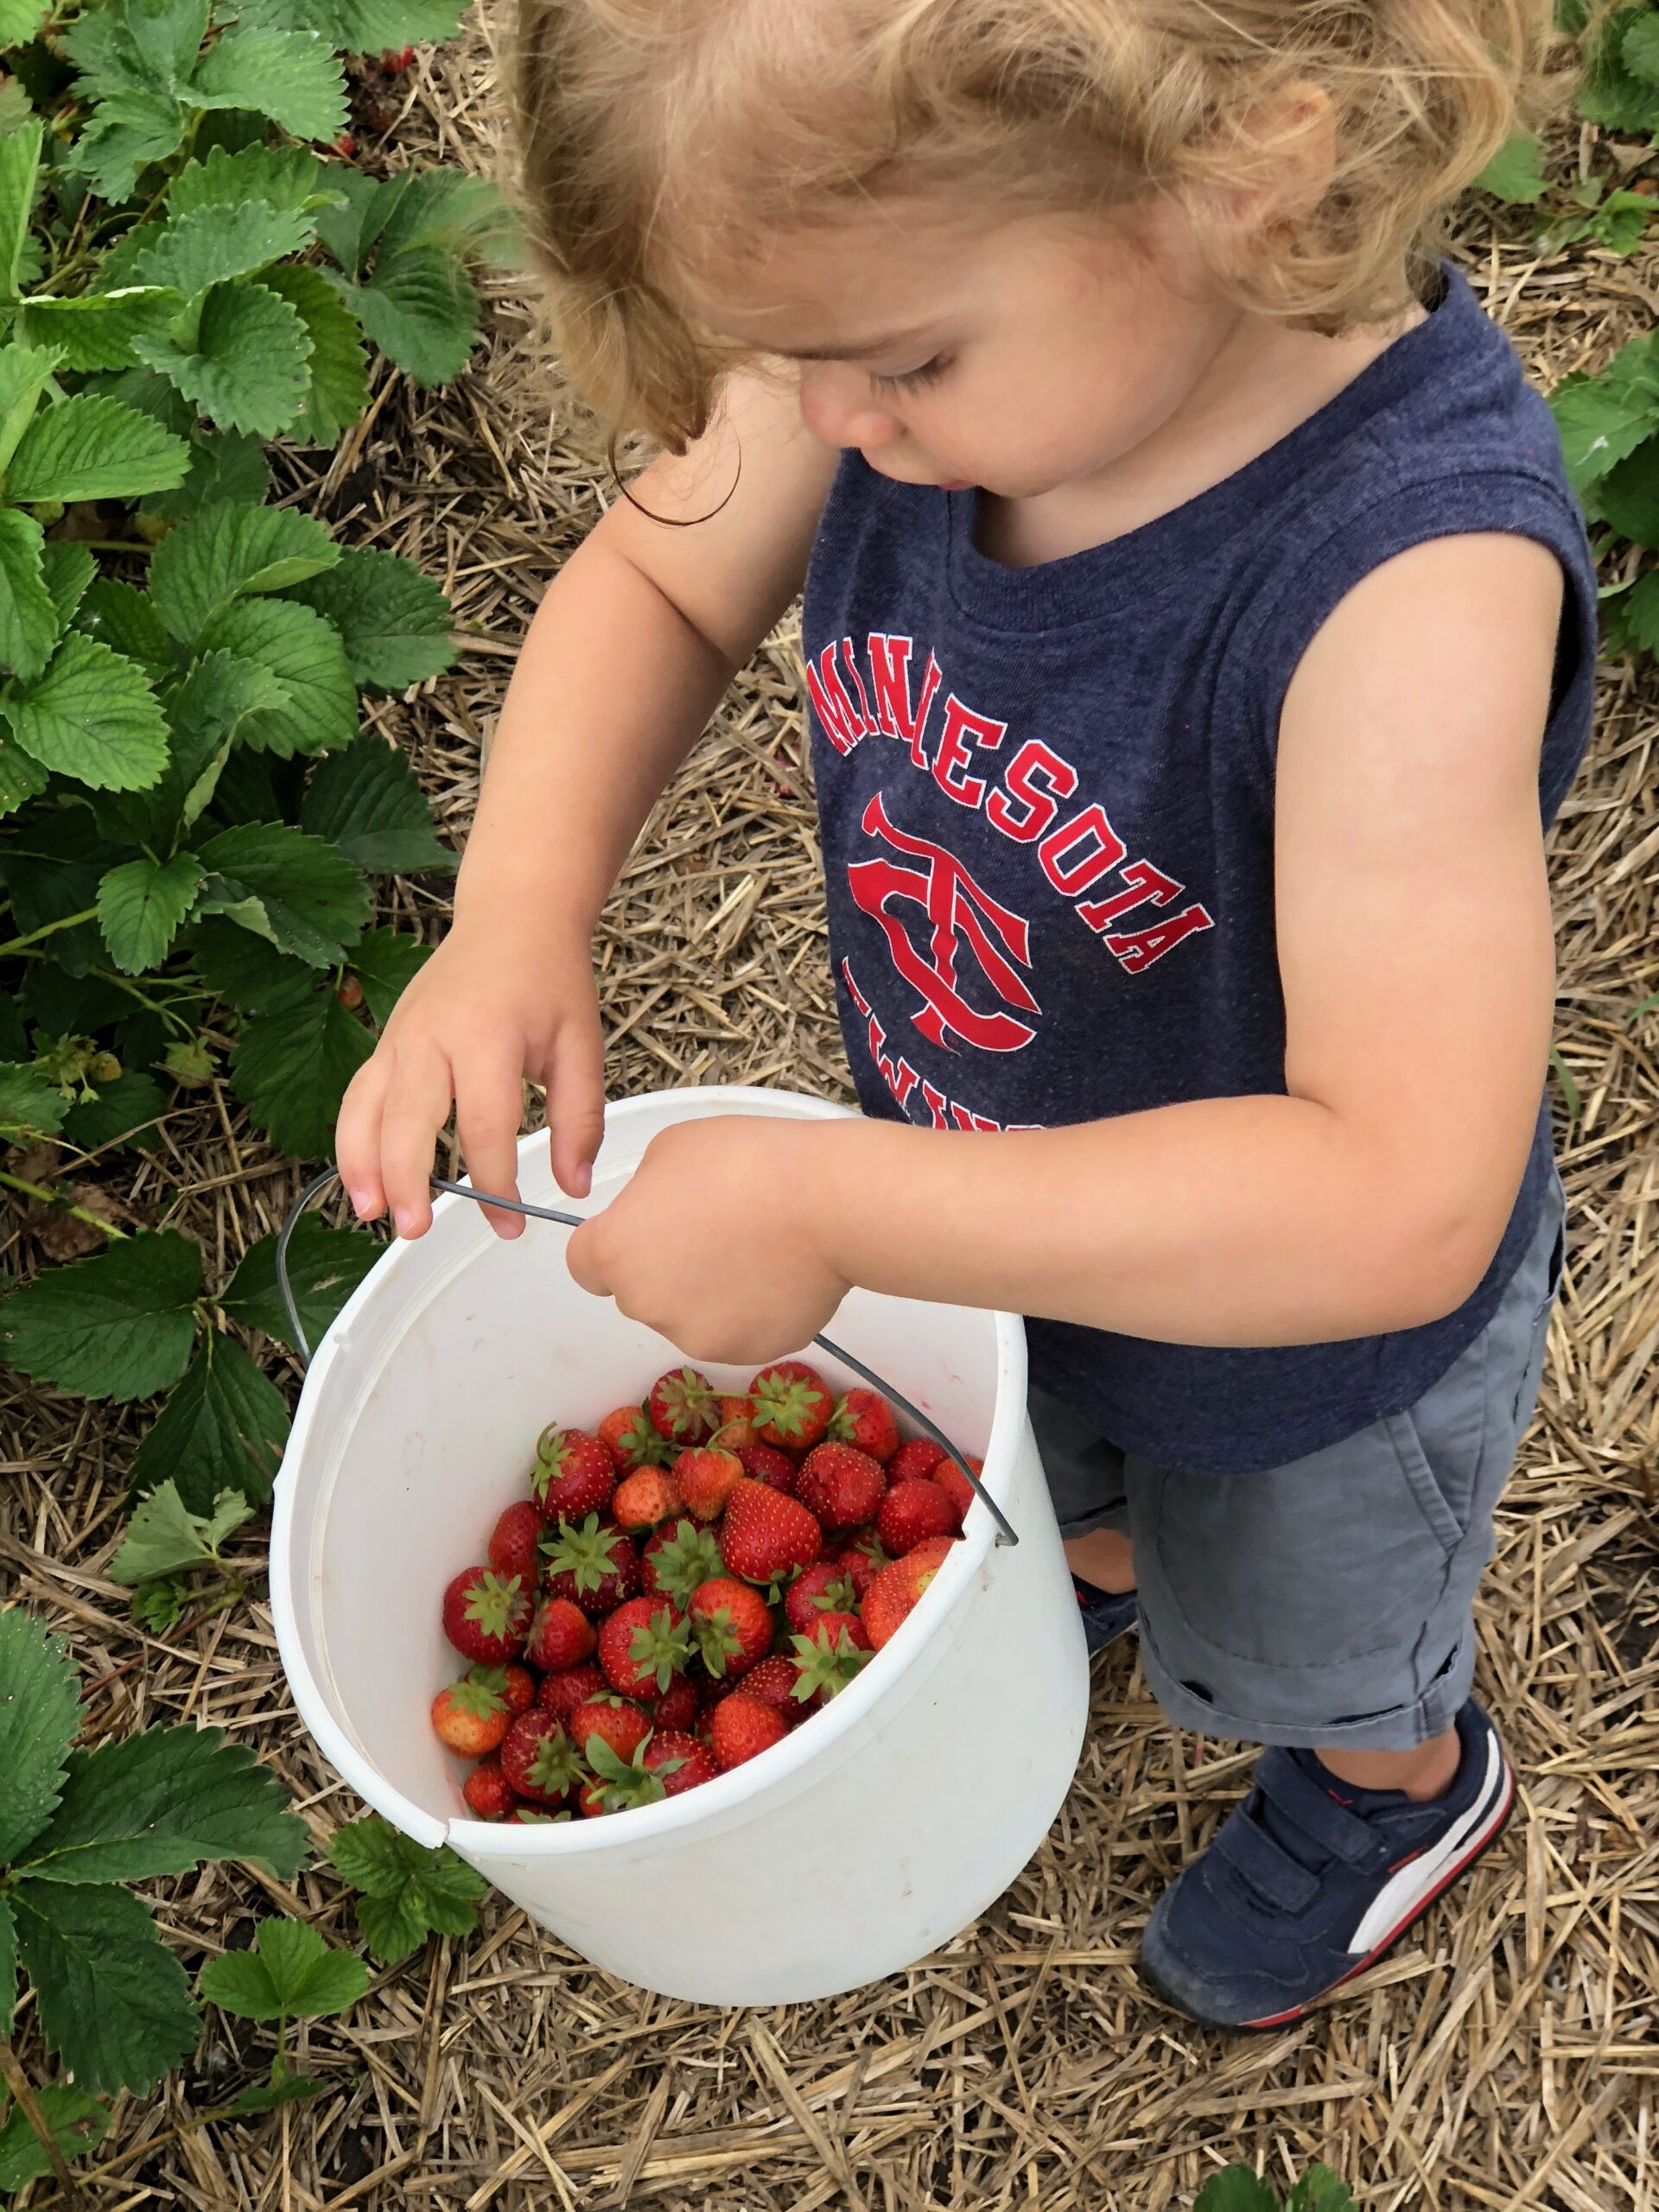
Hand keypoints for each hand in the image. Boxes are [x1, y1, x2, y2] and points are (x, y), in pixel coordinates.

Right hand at [335, 919, 603, 1240]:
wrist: (515, 915)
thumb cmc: (549, 979)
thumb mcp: (582, 1045)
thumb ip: (579, 1120)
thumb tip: (573, 1187)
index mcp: (487, 1034)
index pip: (484, 1125)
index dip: (494, 1183)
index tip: (511, 1223)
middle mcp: (432, 1034)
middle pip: (408, 1118)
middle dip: (409, 1179)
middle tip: (415, 1230)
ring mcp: (400, 1035)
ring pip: (366, 1108)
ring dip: (363, 1164)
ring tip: (373, 1214)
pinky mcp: (386, 1040)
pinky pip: (358, 1095)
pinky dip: (351, 1139)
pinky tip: (361, 1180)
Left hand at [565, 1117, 850, 1364]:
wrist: (828, 1202)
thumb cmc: (746, 1161)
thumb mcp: (671, 1150)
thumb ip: (644, 1196)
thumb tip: (653, 1217)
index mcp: (615, 1254)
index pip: (585, 1266)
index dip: (614, 1244)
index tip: (645, 1227)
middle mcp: (646, 1307)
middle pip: (640, 1293)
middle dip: (665, 1268)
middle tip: (714, 1229)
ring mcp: (699, 1338)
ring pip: (690, 1317)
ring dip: (708, 1293)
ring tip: (756, 1249)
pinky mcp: (750, 1353)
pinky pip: (739, 1331)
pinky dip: (752, 1311)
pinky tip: (781, 1272)